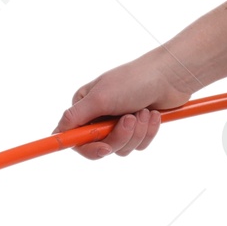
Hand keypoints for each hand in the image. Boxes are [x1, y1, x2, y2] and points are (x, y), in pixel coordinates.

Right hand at [52, 46, 197, 160]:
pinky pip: (139, 144)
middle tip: (130, 119)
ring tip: (143, 112)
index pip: (75, 137)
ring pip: (122, 148)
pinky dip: (148, 131)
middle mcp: (99, 116)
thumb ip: (76, 116)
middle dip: (119, 136)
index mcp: (85, 106)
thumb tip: (55, 132)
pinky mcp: (138, 128)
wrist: (171, 76)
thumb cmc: (134, 81)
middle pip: (100, 146)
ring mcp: (119, 123)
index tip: (103, 149)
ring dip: (136, 132)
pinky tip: (153, 114)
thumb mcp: (101, 97)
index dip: (88, 147)